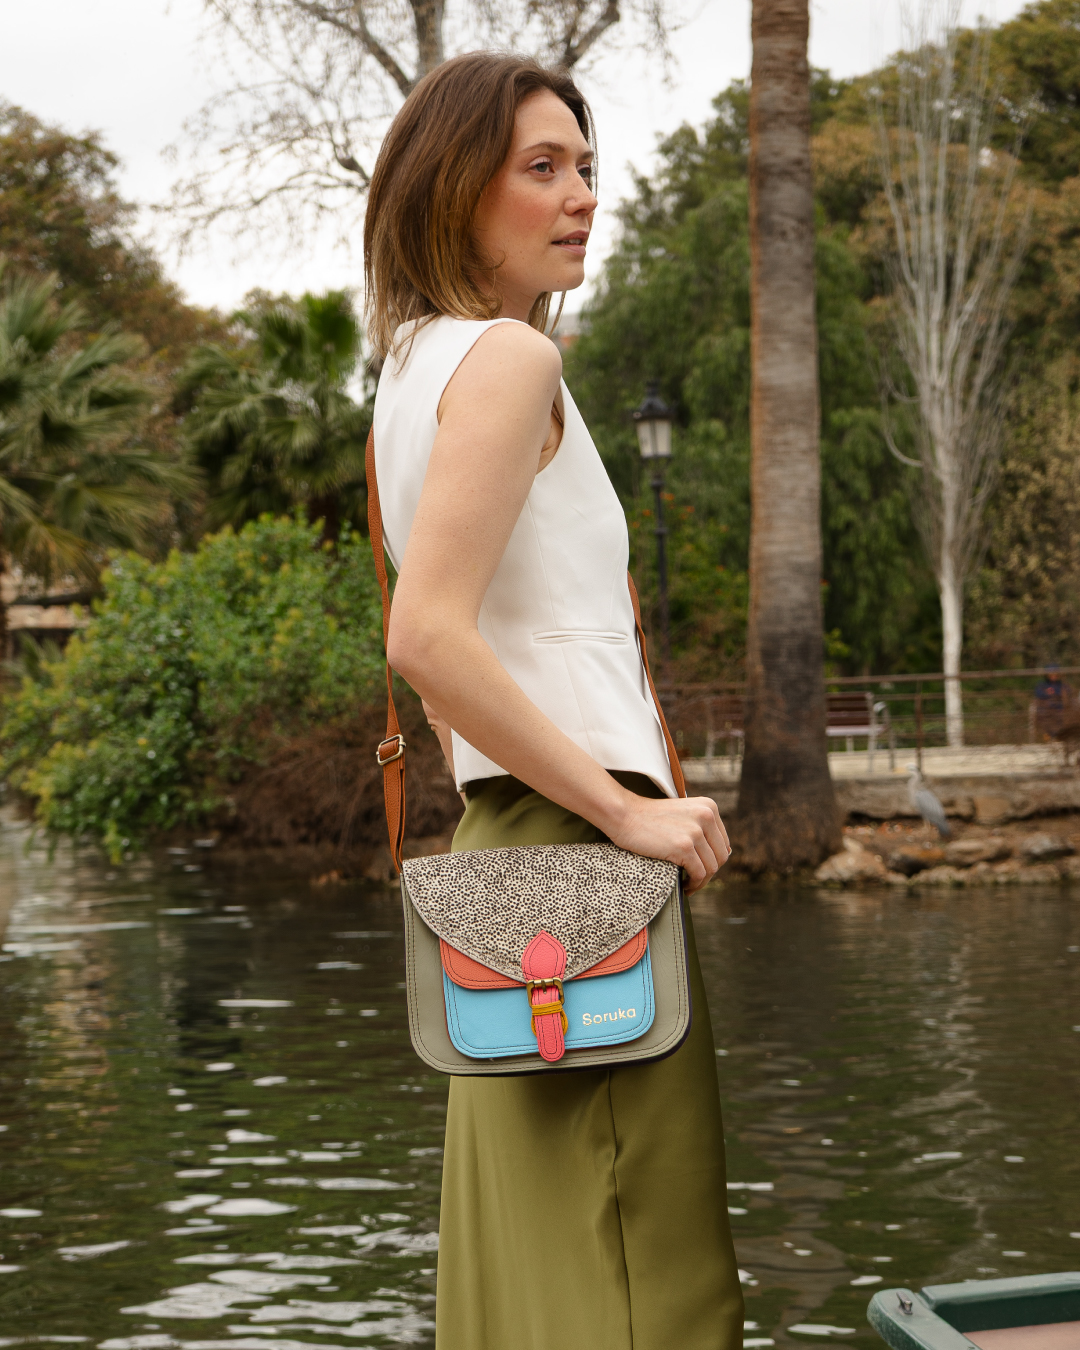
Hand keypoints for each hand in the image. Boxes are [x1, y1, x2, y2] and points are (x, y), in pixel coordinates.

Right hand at [608, 793, 730, 893]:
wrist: (625, 815)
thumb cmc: (650, 817)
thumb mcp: (684, 813)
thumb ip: (702, 827)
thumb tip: (723, 853)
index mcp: (709, 807)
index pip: (723, 843)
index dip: (713, 860)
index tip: (700, 868)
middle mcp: (706, 816)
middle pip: (721, 856)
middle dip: (708, 872)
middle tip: (694, 879)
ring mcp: (695, 831)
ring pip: (712, 868)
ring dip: (701, 881)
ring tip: (689, 884)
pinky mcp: (684, 846)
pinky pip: (699, 874)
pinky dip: (693, 884)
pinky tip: (684, 885)